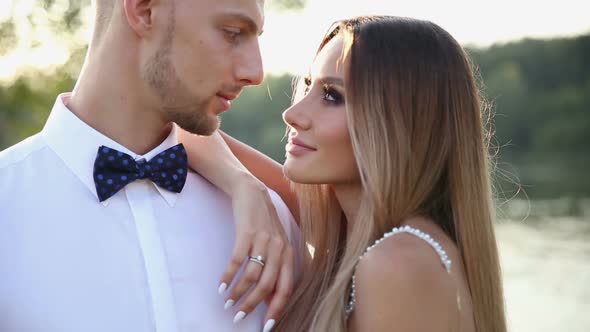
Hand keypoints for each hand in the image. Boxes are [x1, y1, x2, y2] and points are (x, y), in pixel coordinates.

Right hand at [219, 176, 294, 328]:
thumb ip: (275, 268)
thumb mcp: (275, 244)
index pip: (286, 288)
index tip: (266, 327)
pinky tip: (221, 286)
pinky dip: (228, 276)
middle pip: (267, 286)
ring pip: (251, 276)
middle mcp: (279, 248)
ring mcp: (263, 240)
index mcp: (288, 254)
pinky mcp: (246, 232)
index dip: (277, 310)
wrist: (252, 192)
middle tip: (238, 317)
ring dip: (238, 292)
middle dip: (252, 306)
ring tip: (227, 302)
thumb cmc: (264, 223)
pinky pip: (237, 260)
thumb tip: (268, 299)